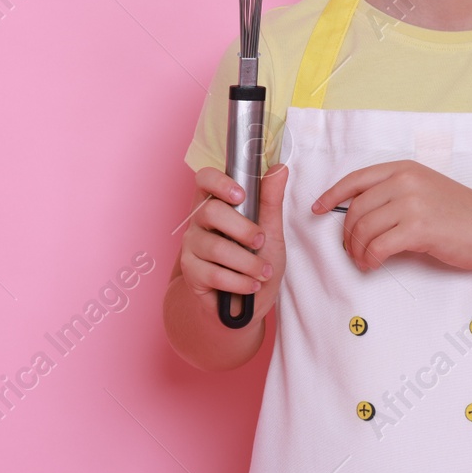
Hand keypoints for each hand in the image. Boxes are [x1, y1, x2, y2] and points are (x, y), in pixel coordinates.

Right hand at [178, 164, 288, 320]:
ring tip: (263, 272)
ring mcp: (192, 246)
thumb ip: (271, 200)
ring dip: (248, 263)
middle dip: (243, 229)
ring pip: (216, 247)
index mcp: (217, 202)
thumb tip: (280, 168)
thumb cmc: (257, 259)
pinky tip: (251, 285)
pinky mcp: (191, 272)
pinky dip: (240, 282)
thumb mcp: (271, 229)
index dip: (219, 182)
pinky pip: (214, 274)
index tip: (241, 195)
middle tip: (261, 241)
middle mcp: (199, 221)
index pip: (204, 179)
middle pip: (211, 212)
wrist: (247, 304)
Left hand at [311, 160, 471, 273]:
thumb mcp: (425, 191)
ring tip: (363, 261)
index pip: (356, 178)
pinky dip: (369, 259)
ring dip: (357, 250)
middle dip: (347, 234)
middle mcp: (405, 180)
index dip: (332, 194)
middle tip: (350, 250)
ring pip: (363, 228)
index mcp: (404, 168)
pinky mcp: (419, 227)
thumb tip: (360, 213)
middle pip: (356, 209)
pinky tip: (372, 265)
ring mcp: (412, 202)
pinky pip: (378, 246)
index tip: (317, 209)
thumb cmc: (460, 215)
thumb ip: (395, 194)